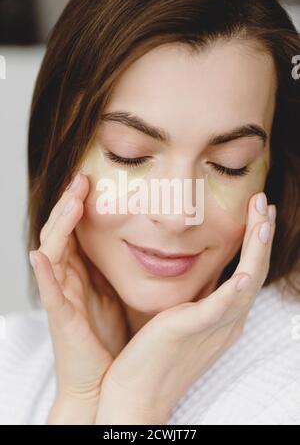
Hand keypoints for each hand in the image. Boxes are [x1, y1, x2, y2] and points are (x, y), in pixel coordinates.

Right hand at [29, 172, 129, 423]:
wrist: (103, 379)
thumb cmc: (109, 334)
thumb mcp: (115, 289)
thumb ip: (115, 264)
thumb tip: (138, 237)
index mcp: (80, 271)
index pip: (74, 230)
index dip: (78, 205)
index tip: (92, 179)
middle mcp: (66, 279)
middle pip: (60, 234)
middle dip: (69, 205)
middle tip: (81, 179)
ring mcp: (61, 297)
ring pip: (52, 254)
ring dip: (59, 227)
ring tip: (71, 203)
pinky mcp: (61, 318)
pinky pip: (49, 292)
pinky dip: (43, 273)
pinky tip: (40, 256)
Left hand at [95, 193, 275, 424]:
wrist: (135, 394)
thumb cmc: (155, 353)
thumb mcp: (183, 317)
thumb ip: (196, 295)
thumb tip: (200, 270)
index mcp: (224, 317)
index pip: (248, 272)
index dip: (255, 241)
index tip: (257, 212)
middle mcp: (227, 322)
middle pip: (255, 272)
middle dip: (261, 236)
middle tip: (264, 202)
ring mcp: (214, 328)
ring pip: (247, 283)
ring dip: (256, 250)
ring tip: (261, 217)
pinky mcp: (191, 331)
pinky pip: (221, 308)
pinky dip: (236, 289)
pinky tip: (244, 270)